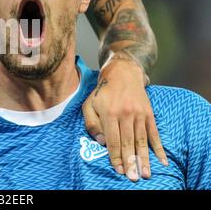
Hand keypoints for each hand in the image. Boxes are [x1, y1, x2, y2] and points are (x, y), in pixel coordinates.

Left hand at [82, 58, 167, 180]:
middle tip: (132, 177)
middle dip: (130, 161)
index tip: (118, 169)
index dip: (115, 156)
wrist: (122, 73)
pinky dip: (158, 147)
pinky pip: (154, 133)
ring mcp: (139, 113)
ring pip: (141, 139)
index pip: (112, 139)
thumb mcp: (89, 105)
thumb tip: (101, 142)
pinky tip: (161, 160)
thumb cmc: (102, 92)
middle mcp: (125, 113)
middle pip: (127, 142)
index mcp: (109, 113)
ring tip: (145, 173)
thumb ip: (92, 124)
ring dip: (144, 158)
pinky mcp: (149, 113)